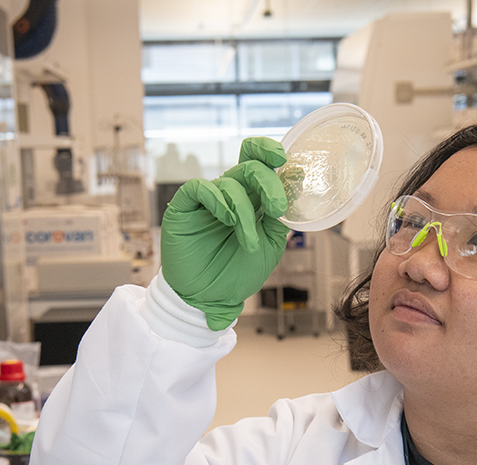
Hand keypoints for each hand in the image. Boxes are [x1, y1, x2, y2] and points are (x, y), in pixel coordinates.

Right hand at [161, 137, 289, 330]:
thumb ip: (279, 219)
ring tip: (249, 242)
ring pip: (229, 182)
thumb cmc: (238, 274)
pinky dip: (217, 199)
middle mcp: (230, 195)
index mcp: (252, 200)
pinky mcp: (184, 207)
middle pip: (249, 165)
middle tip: (277, 208)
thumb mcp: (270, 247)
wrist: (210, 300)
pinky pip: (199, 188)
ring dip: (244, 212)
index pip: (259, 163)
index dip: (269, 151)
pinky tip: (227, 219)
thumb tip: (292, 192)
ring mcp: (207, 200)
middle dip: (268, 182)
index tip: (284, 159)